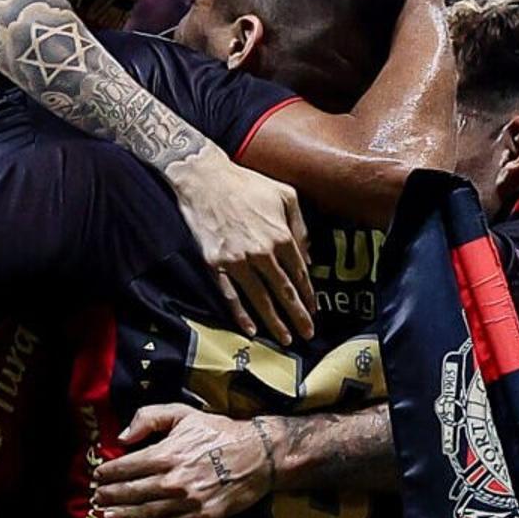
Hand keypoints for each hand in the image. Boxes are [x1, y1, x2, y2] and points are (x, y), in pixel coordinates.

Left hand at [93, 404, 274, 517]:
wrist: (259, 455)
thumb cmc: (219, 431)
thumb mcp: (183, 413)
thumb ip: (149, 418)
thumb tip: (123, 436)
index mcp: (166, 454)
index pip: (126, 467)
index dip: (108, 473)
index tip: (97, 476)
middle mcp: (173, 480)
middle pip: (131, 492)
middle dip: (110, 496)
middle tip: (96, 498)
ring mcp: (188, 501)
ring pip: (147, 512)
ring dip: (123, 515)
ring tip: (107, 515)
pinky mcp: (203, 516)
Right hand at [169, 153, 315, 341]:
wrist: (204, 178)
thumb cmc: (247, 184)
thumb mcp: (286, 195)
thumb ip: (301, 227)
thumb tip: (309, 257)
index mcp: (281, 236)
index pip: (300, 274)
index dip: (308, 295)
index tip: (314, 310)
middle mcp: (262, 253)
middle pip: (284, 292)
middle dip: (298, 316)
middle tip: (308, 335)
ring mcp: (237, 261)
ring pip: (260, 299)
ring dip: (274, 322)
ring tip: (285, 340)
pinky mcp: (215, 264)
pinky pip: (230, 295)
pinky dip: (240, 315)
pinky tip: (250, 330)